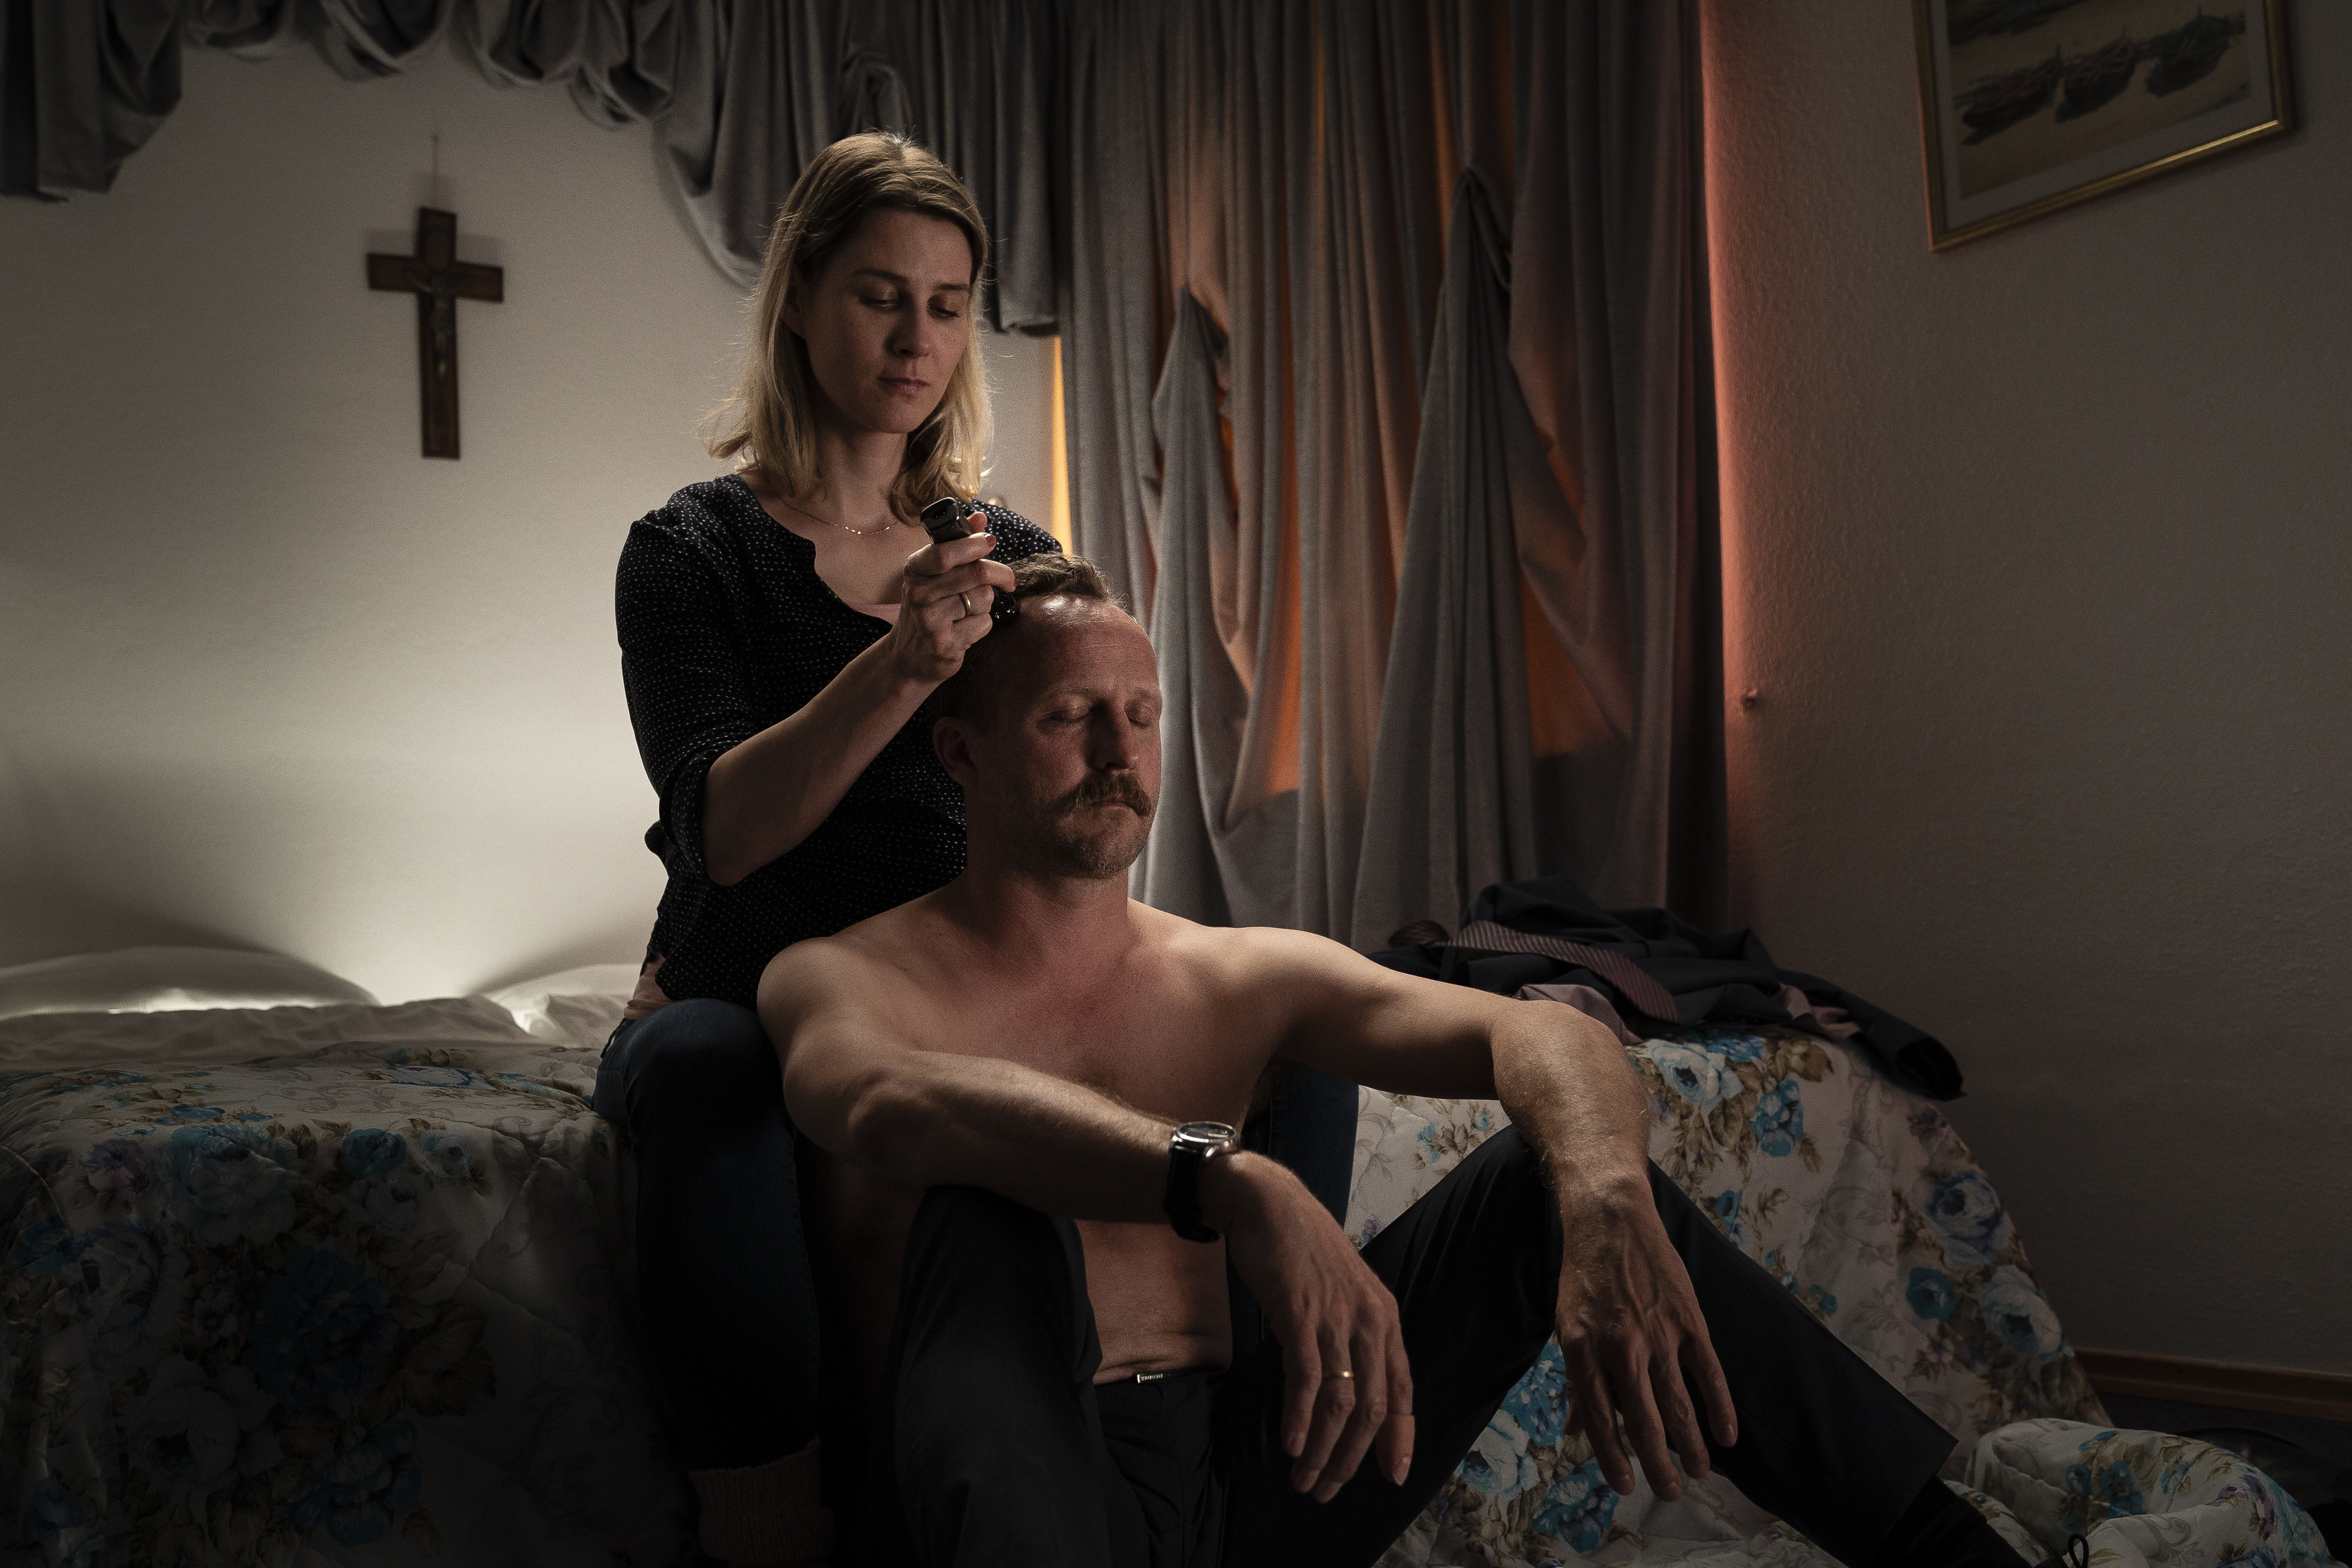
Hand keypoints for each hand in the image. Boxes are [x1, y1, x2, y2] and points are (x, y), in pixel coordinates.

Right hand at [885, 516, 1016, 684]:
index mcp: (914, 570)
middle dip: (1000, 574)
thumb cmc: (928, 609)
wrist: (908, 657)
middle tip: (1008, 580)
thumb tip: (980, 517)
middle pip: (975, 574)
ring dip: (986, 603)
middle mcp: (918, 594)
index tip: (990, 541)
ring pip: (983, 599)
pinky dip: (982, 625)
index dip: (973, 544)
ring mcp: (929, 621)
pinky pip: (983, 624)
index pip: (945, 551)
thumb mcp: (933, 575)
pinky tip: (965, 630)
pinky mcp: (945, 644)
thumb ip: (956, 545)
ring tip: (969, 610)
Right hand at [1211, 1155, 1414, 1501]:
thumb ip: (1351, 1337)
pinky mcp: (1300, 1313)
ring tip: (1304, 1478)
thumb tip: (1348, 1390)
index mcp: (1385, 1318)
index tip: (1393, 1477)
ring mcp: (1335, 1318)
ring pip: (1339, 1402)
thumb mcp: (1343, 1294)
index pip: (1402, 1391)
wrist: (1267, 1204)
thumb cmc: (1301, 1252)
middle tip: (1326, 1490)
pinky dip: (1299, 1416)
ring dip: (1322, 1450)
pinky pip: (1306, 1378)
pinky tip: (1291, 1443)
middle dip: (1350, 1459)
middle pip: (1371, 1409)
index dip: (1400, 1439)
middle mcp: (1369, 1321)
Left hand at [1551, 1176, 1737, 1498]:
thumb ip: (1576, 1380)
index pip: (1598, 1419)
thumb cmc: (1584, 1276)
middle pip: (1644, 1420)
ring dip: (1691, 1446)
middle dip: (1658, 1464)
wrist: (1610, 1219)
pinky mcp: (1688, 1320)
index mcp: (1582, 1350)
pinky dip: (1720, 1407)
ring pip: (1679, 1404)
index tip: (1625, 1486)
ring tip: (1698, 1474)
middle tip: (1670, 1492)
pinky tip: (1727, 1435)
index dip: (1612, 1458)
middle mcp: (1621, 1347)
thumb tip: (1577, 1429)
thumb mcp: (1567, 1326)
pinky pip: (1708, 1373)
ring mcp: (1658, 1334)